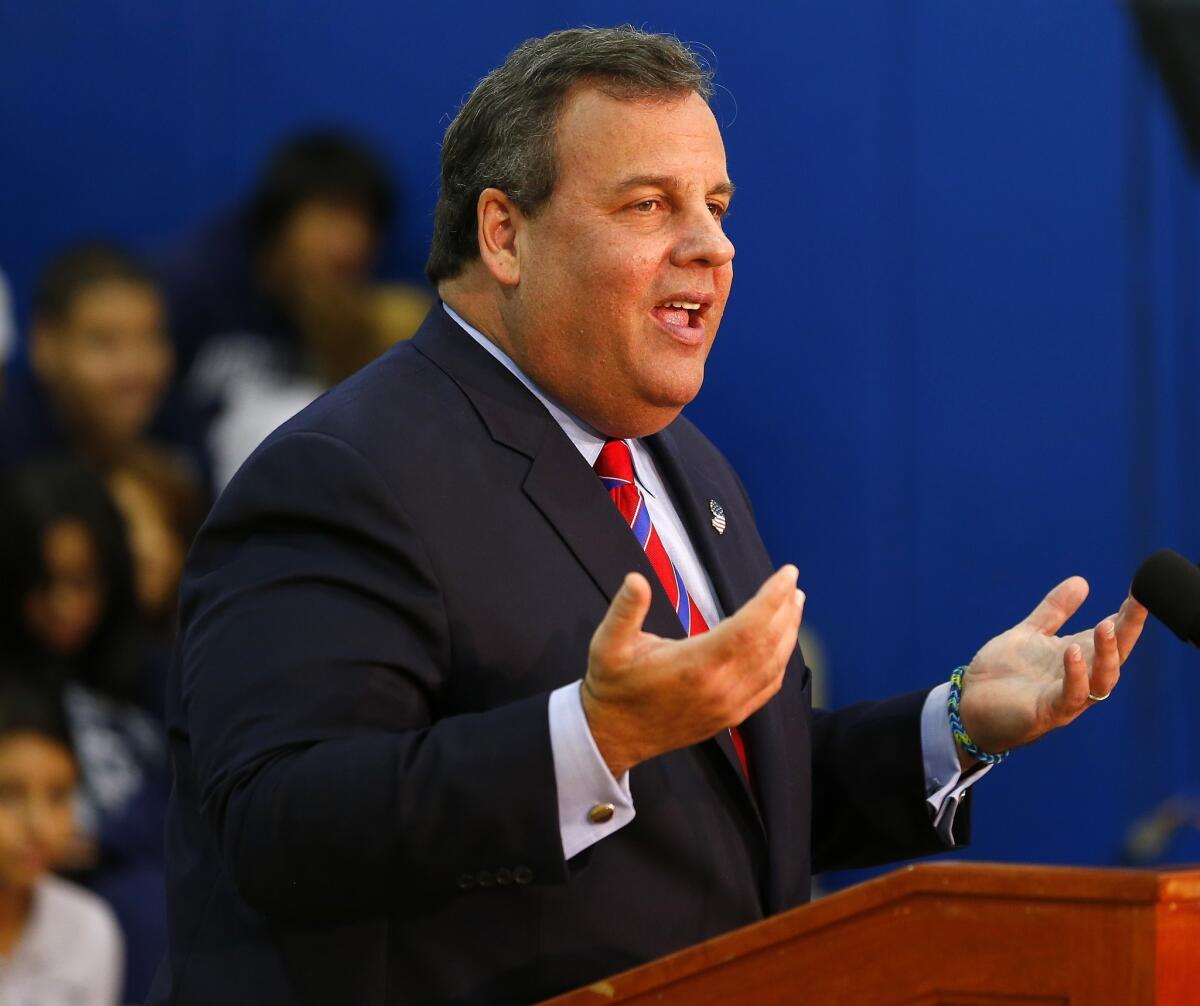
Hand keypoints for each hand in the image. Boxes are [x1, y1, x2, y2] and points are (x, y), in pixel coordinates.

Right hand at [580, 565, 804, 776]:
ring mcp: (729, 706)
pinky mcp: (731, 718)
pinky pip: (767, 687)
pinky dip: (781, 662)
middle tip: (792, 582)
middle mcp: (720, 688)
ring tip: (794, 605)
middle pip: (768, 643)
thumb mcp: (607, 645)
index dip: (772, 598)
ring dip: (788, 633)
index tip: (787, 573)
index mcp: (696, 665)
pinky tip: (782, 644)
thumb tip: (636, 579)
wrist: (613, 735)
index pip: (749, 627)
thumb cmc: (612, 685)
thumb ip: (624, 611)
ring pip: (773, 666)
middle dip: (784, 609)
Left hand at [956, 576, 1147, 765]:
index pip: (1113, 635)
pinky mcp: (1047, 712)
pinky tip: (1072, 652)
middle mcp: (1080, 678)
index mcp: (1078, 657)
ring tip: (1107, 626)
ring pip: (1102, 680)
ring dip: (1107, 654)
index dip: (1129, 615)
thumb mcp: (1030, 634)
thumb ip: (1055, 611)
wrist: (970, 706)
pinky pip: (1070, 696)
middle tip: (1138, 605)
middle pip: (1116, 656)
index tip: (1141, 591)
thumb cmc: (1004, 673)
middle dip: (1129, 631)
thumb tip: (1081, 581)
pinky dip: (1076, 675)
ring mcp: (1067, 698)